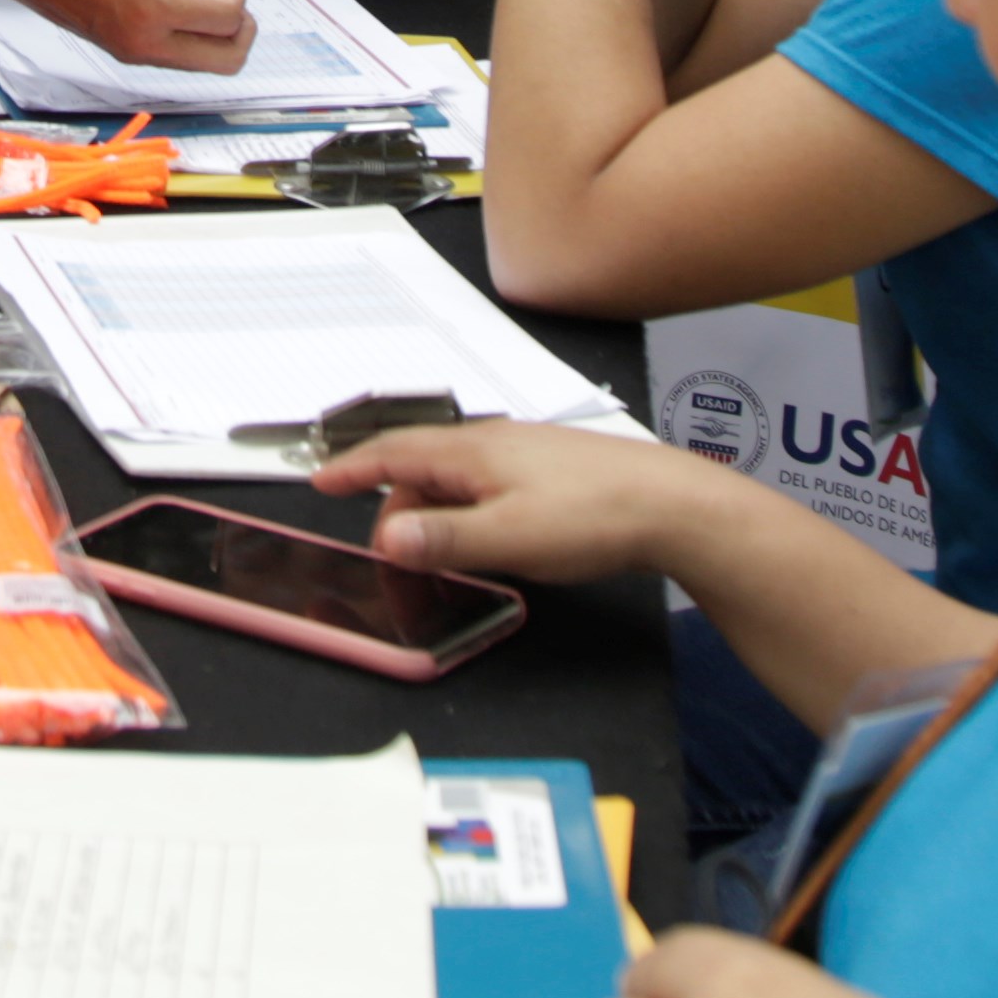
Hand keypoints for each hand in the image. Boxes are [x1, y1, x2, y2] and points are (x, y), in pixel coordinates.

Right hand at [42, 0, 250, 75]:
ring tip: (205, 2)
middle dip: (242, 31)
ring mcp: (134, 54)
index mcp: (152, 10)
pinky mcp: (125, 54)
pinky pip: (175, 56)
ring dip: (216, 36)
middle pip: (227, 61)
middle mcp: (146, 43)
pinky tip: (179, 6)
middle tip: (234, 2)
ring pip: (203, 64)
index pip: (226, 19)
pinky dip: (190, 36)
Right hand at [315, 415, 754, 587]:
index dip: (354, 468)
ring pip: (458, 479)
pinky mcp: (551, 472)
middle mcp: (497, 443)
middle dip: (397, 507)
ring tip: (442, 553)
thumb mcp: (510, 538)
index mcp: (475, 451)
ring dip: (436, 512)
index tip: (323, 479)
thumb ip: (445, 539)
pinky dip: (469, 511)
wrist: (675, 505)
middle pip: (423, 468)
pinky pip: (489, 486)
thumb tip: (388, 538)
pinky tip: (490, 539)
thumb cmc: (599, 513)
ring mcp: (526, 455)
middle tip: (395, 554)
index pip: (396, 451)